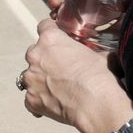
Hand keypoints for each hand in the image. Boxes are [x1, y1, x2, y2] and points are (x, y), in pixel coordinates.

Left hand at [22, 18, 132, 132]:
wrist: (96, 106)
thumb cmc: (99, 78)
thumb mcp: (101, 55)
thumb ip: (92, 51)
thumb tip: (101, 55)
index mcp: (50, 39)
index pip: (44, 27)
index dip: (52, 33)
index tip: (57, 41)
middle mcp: (36, 56)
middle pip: (35, 52)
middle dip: (45, 59)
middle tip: (61, 69)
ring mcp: (30, 78)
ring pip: (30, 75)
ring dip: (41, 80)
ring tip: (59, 89)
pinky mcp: (31, 99)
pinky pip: (31, 98)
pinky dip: (40, 100)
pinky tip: (54, 104)